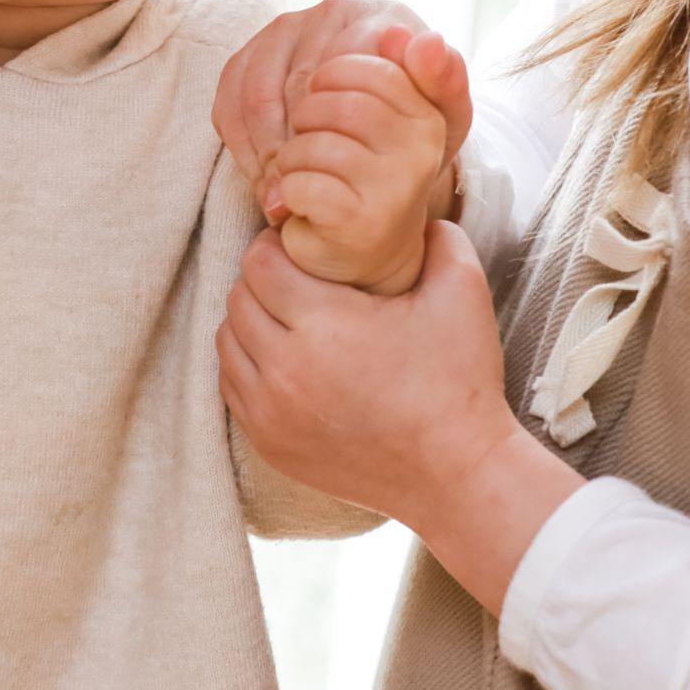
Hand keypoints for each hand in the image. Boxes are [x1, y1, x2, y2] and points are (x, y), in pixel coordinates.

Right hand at [212, 0, 426, 223]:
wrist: (384, 129)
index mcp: (384, 18)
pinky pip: (229, 95)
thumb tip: (423, 43)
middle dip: (293, 148)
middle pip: (296, 82)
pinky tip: (260, 174)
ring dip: (262, 149)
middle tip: (296, 196)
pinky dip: (240, 141)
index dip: (331, 131)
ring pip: (256, 90)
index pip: (343, 72)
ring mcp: (287, 27)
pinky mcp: (252, 50)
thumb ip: (446, 84)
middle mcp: (332, 10)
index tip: (330, 175)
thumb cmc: (415, 126)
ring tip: (276, 194)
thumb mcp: (446, 117)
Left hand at [218, 221, 581, 611]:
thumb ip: (438, 237)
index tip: (304, 253)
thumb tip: (416, 213)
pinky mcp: (268, 445)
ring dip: (250, 323)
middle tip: (298, 283)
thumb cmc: (460, 382)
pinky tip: (284, 358)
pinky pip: (231, 386)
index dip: (277, 248)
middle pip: (238, 298)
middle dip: (264, 283)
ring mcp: (271, 413)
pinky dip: (248, 365)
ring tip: (290, 320)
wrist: (458, 476)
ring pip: (227, 342)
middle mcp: (285, 370)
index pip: (258, 262)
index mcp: (324, 324)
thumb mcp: (462, 292)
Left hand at [263, 34, 470, 292]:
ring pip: (311, 143)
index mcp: (426, 107)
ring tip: (303, 177)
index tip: (319, 99)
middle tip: (306, 144)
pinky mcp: (364, 222)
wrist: (363, 252)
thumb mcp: (380, 110)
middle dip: (300, 122)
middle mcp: (423, 144)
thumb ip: (399, 66)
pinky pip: (301, 185)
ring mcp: (397, 185)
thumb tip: (416, 35)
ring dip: (290, 162)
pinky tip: (301, 205)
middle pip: (327, 101)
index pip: (351, 60)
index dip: (318, 77)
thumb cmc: (362, 172)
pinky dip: (288, 194)